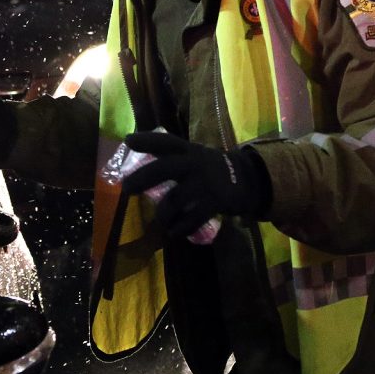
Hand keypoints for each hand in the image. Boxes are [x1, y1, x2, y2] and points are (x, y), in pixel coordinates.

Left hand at [121, 132, 270, 239]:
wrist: (248, 179)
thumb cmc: (212, 168)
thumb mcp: (194, 156)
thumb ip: (172, 158)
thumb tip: (141, 165)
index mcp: (189, 151)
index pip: (166, 142)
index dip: (147, 141)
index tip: (128, 141)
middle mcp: (195, 164)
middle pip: (164, 168)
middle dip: (143, 178)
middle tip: (126, 188)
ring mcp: (205, 183)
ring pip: (174, 199)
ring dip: (163, 214)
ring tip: (161, 221)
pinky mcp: (215, 202)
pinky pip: (192, 219)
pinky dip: (180, 228)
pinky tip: (174, 232)